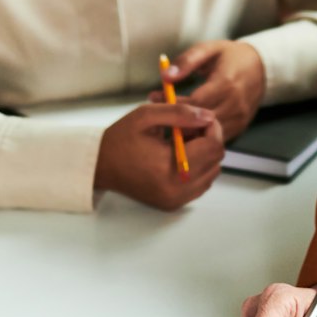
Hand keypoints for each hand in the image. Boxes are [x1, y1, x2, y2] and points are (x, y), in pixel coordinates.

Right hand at [96, 104, 224, 210]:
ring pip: (212, 173)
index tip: (198, 117)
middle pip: (216, 161)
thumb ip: (180, 112)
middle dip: (208, 140)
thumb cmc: (121, 138)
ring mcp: (176, 200)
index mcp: (169, 168)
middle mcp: (176, 190)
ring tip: (182, 143)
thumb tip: (208, 116)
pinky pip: (201, 185)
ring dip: (204, 155)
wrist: (100, 166)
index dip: (212, 128)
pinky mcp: (174, 204)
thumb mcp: (146, 116)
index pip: (212, 147)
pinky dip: (197, 169)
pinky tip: (179, 158)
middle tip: (187, 129)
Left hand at [152, 41, 267, 138]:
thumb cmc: (230, 56)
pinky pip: (215, 138)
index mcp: (226, 83)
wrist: (261, 68)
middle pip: (200, 122)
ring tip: (167, 121)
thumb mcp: (208, 49)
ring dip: (185, 130)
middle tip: (156, 113)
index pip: (195, 102)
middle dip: (175, 119)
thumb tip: (166, 75)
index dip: (173, 103)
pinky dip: (198, 135)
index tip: (155, 97)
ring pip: (206, 134)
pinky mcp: (239, 128)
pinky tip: (184, 127)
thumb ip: (186, 61)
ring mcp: (239, 119)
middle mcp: (235, 105)